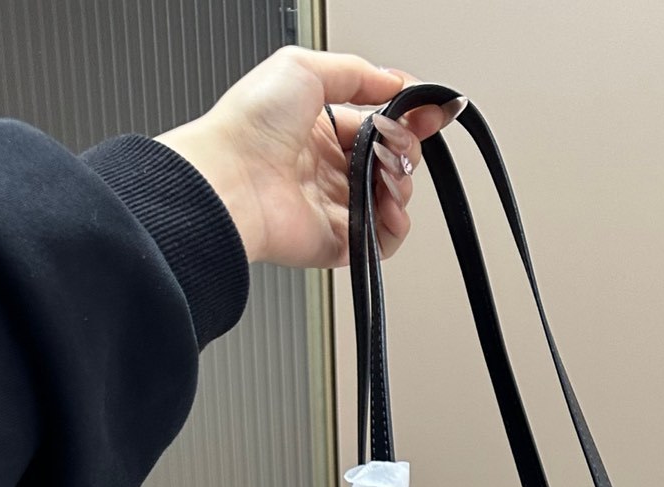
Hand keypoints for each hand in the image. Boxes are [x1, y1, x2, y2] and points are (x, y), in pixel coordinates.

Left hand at [155, 47, 458, 267]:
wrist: (232, 181)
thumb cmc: (250, 126)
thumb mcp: (303, 67)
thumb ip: (356, 71)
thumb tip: (395, 82)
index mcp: (321, 126)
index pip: (380, 121)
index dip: (409, 116)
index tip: (431, 112)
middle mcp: (330, 166)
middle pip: (393, 158)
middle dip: (405, 147)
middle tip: (394, 142)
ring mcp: (337, 205)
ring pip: (394, 196)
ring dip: (402, 181)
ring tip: (385, 172)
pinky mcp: (342, 241)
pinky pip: (386, 239)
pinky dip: (397, 223)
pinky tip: (388, 205)